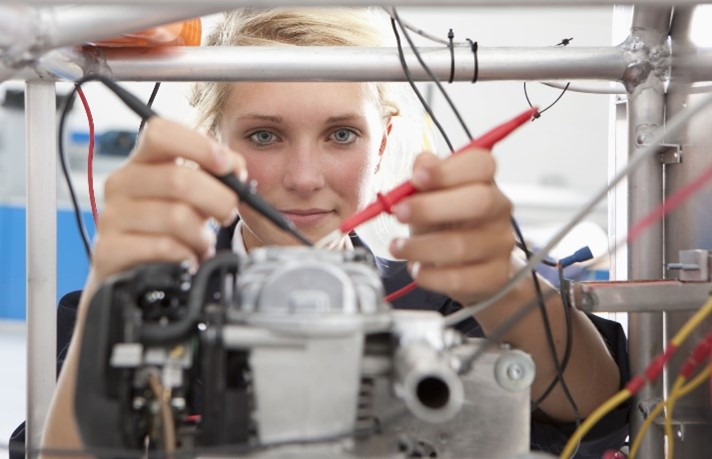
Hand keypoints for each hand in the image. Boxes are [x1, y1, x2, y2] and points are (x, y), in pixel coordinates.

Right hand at [91, 118, 245, 286]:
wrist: (134, 272)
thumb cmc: (169, 228)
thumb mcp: (193, 196)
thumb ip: (214, 177)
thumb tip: (236, 170)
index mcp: (142, 161)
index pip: (161, 133)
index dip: (200, 146)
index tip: (228, 167)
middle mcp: (121, 183)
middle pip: (179, 179)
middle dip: (218, 200)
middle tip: (228, 215)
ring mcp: (111, 216)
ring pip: (175, 217)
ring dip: (202, 235)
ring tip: (202, 244)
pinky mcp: (108, 250)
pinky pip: (163, 247)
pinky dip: (186, 256)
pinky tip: (188, 260)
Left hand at [388, 149, 513, 305]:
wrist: (465, 265)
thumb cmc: (443, 221)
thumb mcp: (429, 195)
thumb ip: (424, 177)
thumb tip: (421, 163)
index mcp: (484, 180)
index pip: (481, 163)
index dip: (449, 170)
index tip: (416, 178)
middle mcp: (499, 208)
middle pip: (479, 202)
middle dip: (431, 208)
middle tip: (398, 214)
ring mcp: (501, 244)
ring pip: (463, 246)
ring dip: (420, 247)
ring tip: (397, 248)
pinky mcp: (495, 276)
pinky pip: (461, 279)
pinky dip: (430, 276)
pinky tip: (416, 269)